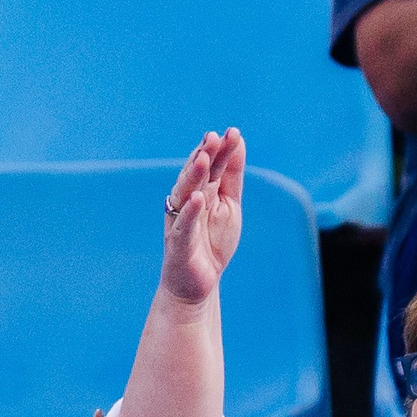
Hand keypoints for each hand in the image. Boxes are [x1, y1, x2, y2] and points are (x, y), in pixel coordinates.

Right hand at [161, 128, 245, 308]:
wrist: (198, 284)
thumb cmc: (212, 242)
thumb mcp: (229, 205)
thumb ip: (232, 175)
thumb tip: (238, 141)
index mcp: (202, 191)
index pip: (212, 166)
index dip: (220, 150)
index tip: (232, 132)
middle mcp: (187, 202)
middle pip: (196, 175)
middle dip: (204, 155)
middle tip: (213, 137)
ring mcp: (180, 222)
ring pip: (185, 195)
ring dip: (193, 176)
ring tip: (203, 159)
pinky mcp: (177, 244)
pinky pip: (183, 226)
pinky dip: (189, 213)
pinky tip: (197, 199)